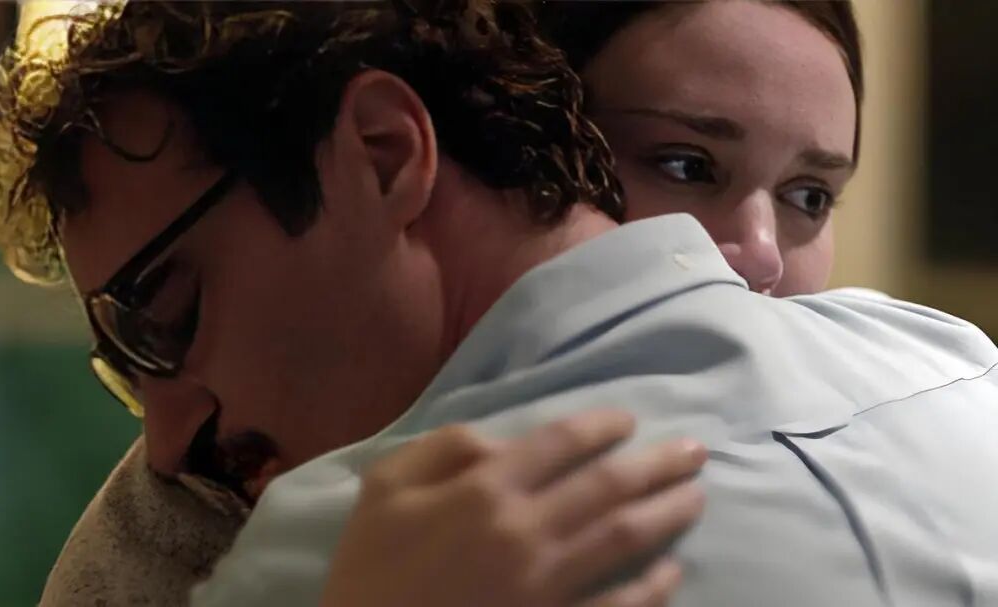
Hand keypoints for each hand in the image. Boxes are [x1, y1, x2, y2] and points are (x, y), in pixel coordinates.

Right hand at [319, 409, 706, 606]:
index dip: (602, 426)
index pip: (561, 443)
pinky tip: (673, 572)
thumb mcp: (382, 488)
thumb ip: (441, 448)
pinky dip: (651, 590)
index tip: (628, 421)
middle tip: (696, 451)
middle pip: (608, 486)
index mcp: (484, 490)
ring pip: (623, 540)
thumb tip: (502, 441)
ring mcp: (545, 586)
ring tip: (697, 496)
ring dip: (667, 514)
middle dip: (658, 464)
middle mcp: (525, 531)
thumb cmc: (369, 568)